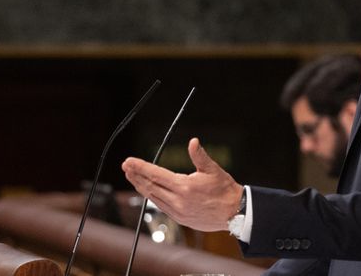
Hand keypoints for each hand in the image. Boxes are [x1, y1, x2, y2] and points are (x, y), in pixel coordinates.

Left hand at [122, 137, 243, 231]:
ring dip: (141, 186)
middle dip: (136, 176)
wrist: (235, 213)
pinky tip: (149, 191)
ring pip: (153, 197)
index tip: (129, 161)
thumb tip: (193, 141)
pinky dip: (152, 196)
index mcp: (184, 187)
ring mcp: (178, 212)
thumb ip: (200, 155)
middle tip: (126, 167)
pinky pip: (161, 206)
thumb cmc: (225, 190)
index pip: (156, 174)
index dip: (140, 167)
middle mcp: (178, 201)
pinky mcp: (180, 219)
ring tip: (133, 177)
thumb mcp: (213, 170)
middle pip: (150, 186)